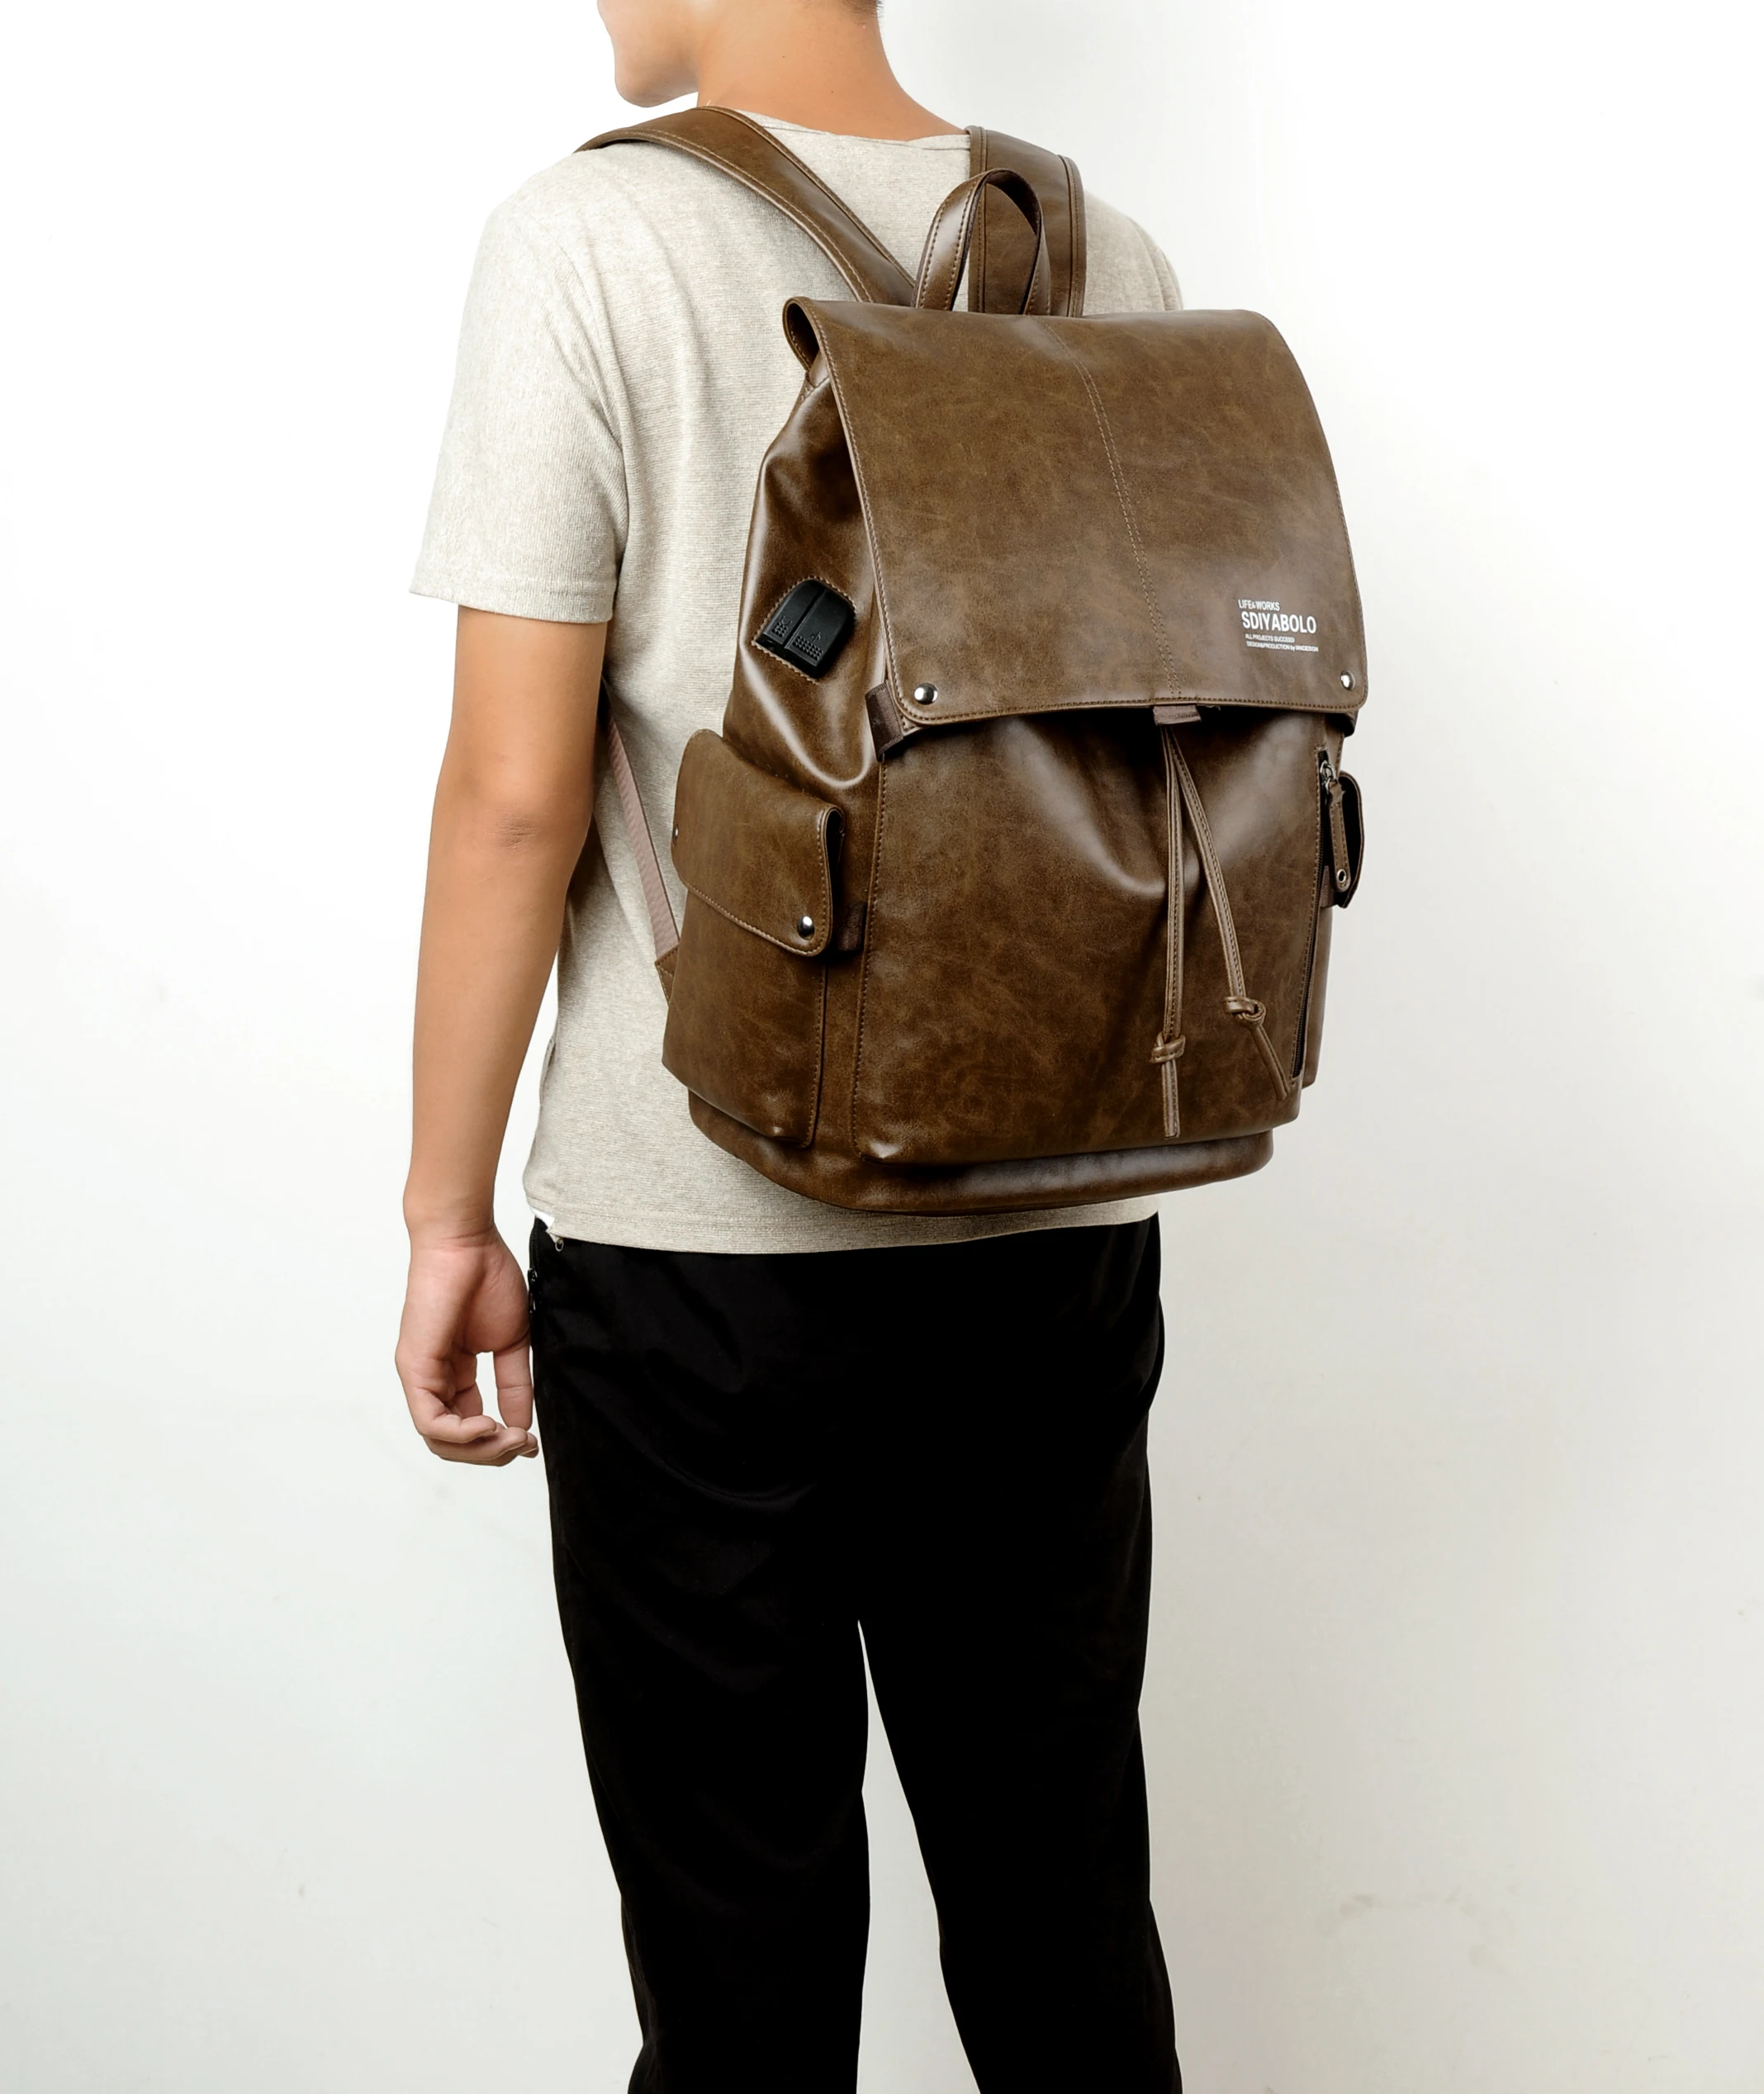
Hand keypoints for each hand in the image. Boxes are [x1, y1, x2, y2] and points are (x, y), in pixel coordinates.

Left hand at [395, 1232, 538, 1465]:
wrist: (467, 1241)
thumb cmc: (488, 1277)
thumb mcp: (511, 1342)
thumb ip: (515, 1384)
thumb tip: (522, 1424)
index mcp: (453, 1373)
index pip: (470, 1425)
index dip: (499, 1442)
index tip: (531, 1442)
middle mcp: (432, 1379)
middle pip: (452, 1442)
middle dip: (490, 1453)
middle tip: (522, 1444)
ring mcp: (420, 1375)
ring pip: (438, 1439)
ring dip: (479, 1449)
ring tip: (509, 1437)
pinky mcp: (415, 1367)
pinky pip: (430, 1421)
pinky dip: (461, 1433)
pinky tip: (489, 1424)